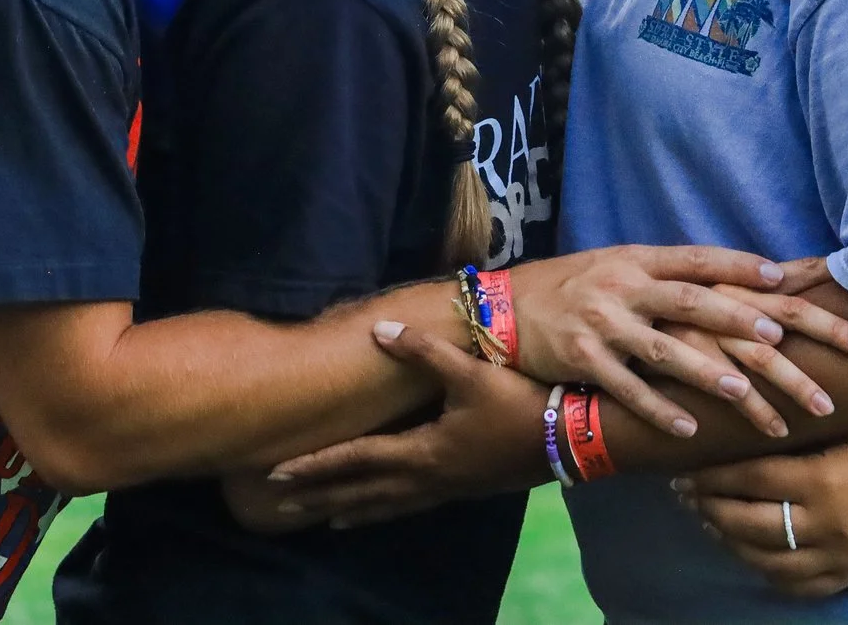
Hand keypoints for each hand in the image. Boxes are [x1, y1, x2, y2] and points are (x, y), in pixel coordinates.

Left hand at [226, 322, 546, 533]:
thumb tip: (379, 329)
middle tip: (282, 503)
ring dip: (352, 509)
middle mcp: (427, 478)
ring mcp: (447, 488)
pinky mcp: (464, 489)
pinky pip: (410, 505)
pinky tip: (385, 509)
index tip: (278, 472)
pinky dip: (386, 510)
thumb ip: (423, 352)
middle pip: (363, 491)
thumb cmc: (519, 404)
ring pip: (387, 505)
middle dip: (322, 495)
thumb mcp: (471, 372)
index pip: (358, 459)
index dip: (317, 465)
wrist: (569, 439)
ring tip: (325, 519)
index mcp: (423, 451)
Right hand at [511, 249, 847, 437]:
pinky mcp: (582, 358)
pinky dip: (658, 410)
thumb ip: (669, 277)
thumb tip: (733, 284)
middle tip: (786, 341)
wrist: (505, 309)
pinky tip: (688, 429)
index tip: (787, 278)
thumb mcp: (621, 268)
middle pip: (698, 303)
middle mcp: (627, 287)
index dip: (741, 267)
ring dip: (707, 372)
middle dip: (746, 324)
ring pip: (666, 349)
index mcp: (641, 261)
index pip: (701, 260)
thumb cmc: (577, 288)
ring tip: (744, 395)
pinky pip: (627, 389)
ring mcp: (604, 323)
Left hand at [678, 423, 847, 598]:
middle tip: (688, 495)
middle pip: (748, 522)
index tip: (687, 468)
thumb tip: (749, 424)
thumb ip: (802, 434)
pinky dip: (768, 571)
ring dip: (731, 541)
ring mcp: (838, 556)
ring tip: (711, 522)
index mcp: (823, 479)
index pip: (750, 478)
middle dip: (710, 508)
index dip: (713, 475)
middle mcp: (825, 523)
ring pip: (766, 559)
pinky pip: (797, 585)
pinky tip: (751, 555)